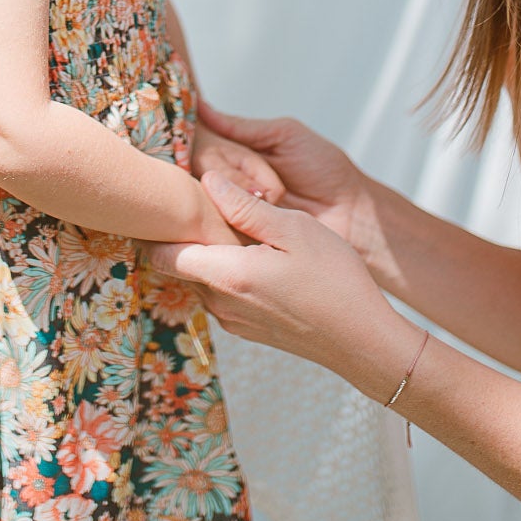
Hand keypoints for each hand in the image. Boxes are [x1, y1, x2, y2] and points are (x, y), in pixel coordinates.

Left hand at [148, 172, 416, 397]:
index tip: (167, 198)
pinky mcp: (247, 329)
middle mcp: (220, 304)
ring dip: (205, 252)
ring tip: (229, 222)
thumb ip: (244, 206)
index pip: (160, 253)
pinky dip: (223, 271)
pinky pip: (219, 293)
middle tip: (198, 201)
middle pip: (176, 264)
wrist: (365, 341)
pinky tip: (251, 253)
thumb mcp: (294, 229)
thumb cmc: (336, 280)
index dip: (156, 224)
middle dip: (181, 234)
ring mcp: (232, 320)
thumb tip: (206, 179)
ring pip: (198, 278)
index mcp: (227, 276)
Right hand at [195, 95, 367, 250]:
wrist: (352, 214)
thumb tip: (201, 107)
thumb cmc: (324, 170)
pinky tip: (255, 210)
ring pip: (206, 194)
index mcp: (237, 154)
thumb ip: (243, 127)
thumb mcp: (285, 135)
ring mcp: (231, 210)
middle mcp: (228, 182)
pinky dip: (231, 216)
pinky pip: (218, 224)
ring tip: (275, 196)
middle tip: (265, 181)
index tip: (209, 141)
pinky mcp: (239, 236)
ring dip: (239, 191)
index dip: (205, 142)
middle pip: (199, 168)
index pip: (201, 143)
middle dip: (233, 168)